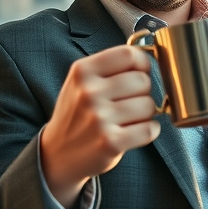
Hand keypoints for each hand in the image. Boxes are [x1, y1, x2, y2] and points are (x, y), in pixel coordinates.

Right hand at [40, 46, 159, 208]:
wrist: (57, 154)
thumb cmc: (77, 113)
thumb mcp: (82, 81)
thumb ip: (111, 66)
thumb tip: (150, 56)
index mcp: (82, 71)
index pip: (129, 54)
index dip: (142, 63)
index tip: (140, 72)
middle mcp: (89, 92)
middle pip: (143, 80)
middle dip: (143, 92)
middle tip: (129, 102)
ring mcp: (99, 118)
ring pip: (149, 105)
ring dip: (146, 114)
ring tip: (128, 119)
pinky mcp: (110, 142)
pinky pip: (149, 129)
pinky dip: (150, 130)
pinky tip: (135, 132)